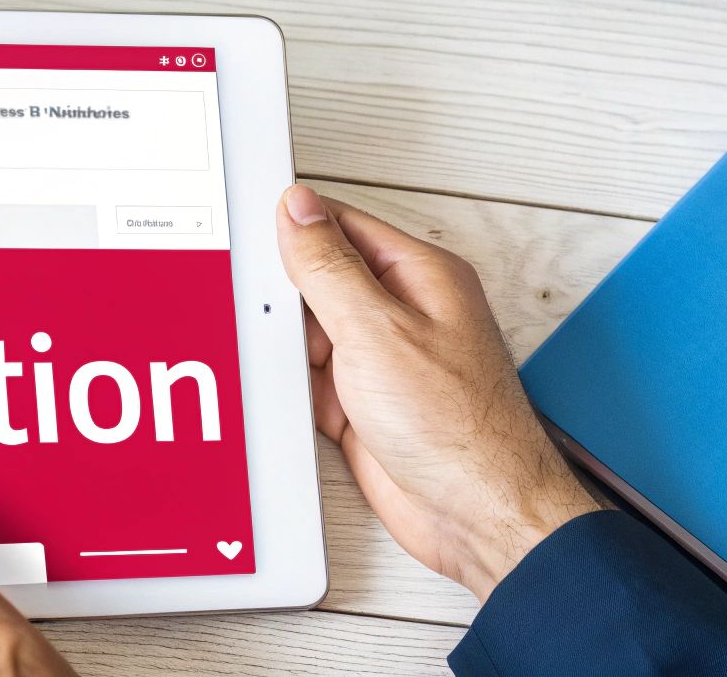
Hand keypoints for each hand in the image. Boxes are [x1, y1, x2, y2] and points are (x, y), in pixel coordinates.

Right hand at [277, 185, 601, 601]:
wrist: (476, 517)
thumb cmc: (457, 426)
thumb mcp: (375, 330)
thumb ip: (328, 267)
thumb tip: (297, 209)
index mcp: (419, 276)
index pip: (342, 227)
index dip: (295, 229)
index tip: (251, 234)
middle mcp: (404, 314)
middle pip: (322, 282)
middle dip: (286, 297)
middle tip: (252, 304)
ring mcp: (384, 363)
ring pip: (312, 336)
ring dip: (288, 348)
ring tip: (271, 357)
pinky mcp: (365, 408)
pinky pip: (313, 383)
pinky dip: (294, 389)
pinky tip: (283, 392)